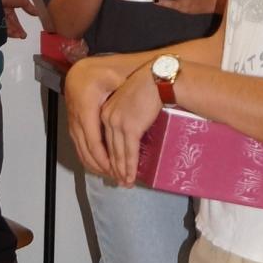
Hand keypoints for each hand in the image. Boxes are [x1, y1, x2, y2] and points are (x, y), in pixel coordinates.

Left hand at [2, 0, 36, 38]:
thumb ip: (29, 7)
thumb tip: (37, 12)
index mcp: (8, 5)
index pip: (14, 19)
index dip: (19, 27)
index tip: (23, 34)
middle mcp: (0, 11)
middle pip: (8, 25)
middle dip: (15, 31)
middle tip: (21, 36)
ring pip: (2, 27)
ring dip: (11, 32)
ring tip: (17, 36)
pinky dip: (2, 31)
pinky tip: (9, 33)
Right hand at [65, 55, 131, 176]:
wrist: (82, 70)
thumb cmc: (102, 71)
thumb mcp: (114, 77)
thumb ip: (122, 89)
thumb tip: (135, 101)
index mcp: (86, 106)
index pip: (93, 140)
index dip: (103, 157)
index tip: (114, 169)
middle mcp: (76, 116)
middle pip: (86, 148)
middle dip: (100, 166)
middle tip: (116, 178)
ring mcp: (73, 120)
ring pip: (80, 149)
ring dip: (94, 164)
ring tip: (110, 176)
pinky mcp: (73, 123)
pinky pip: (78, 144)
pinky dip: (88, 157)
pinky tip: (99, 166)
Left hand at [100, 65, 161, 186]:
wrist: (157, 80)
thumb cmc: (148, 88)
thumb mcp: (130, 102)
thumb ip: (126, 116)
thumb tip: (131, 131)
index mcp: (106, 112)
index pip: (105, 140)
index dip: (109, 156)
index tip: (113, 169)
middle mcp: (108, 118)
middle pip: (110, 149)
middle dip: (115, 168)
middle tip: (120, 181)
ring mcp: (118, 123)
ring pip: (118, 153)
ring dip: (123, 171)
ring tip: (126, 183)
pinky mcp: (130, 128)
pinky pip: (129, 152)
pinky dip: (130, 166)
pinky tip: (131, 176)